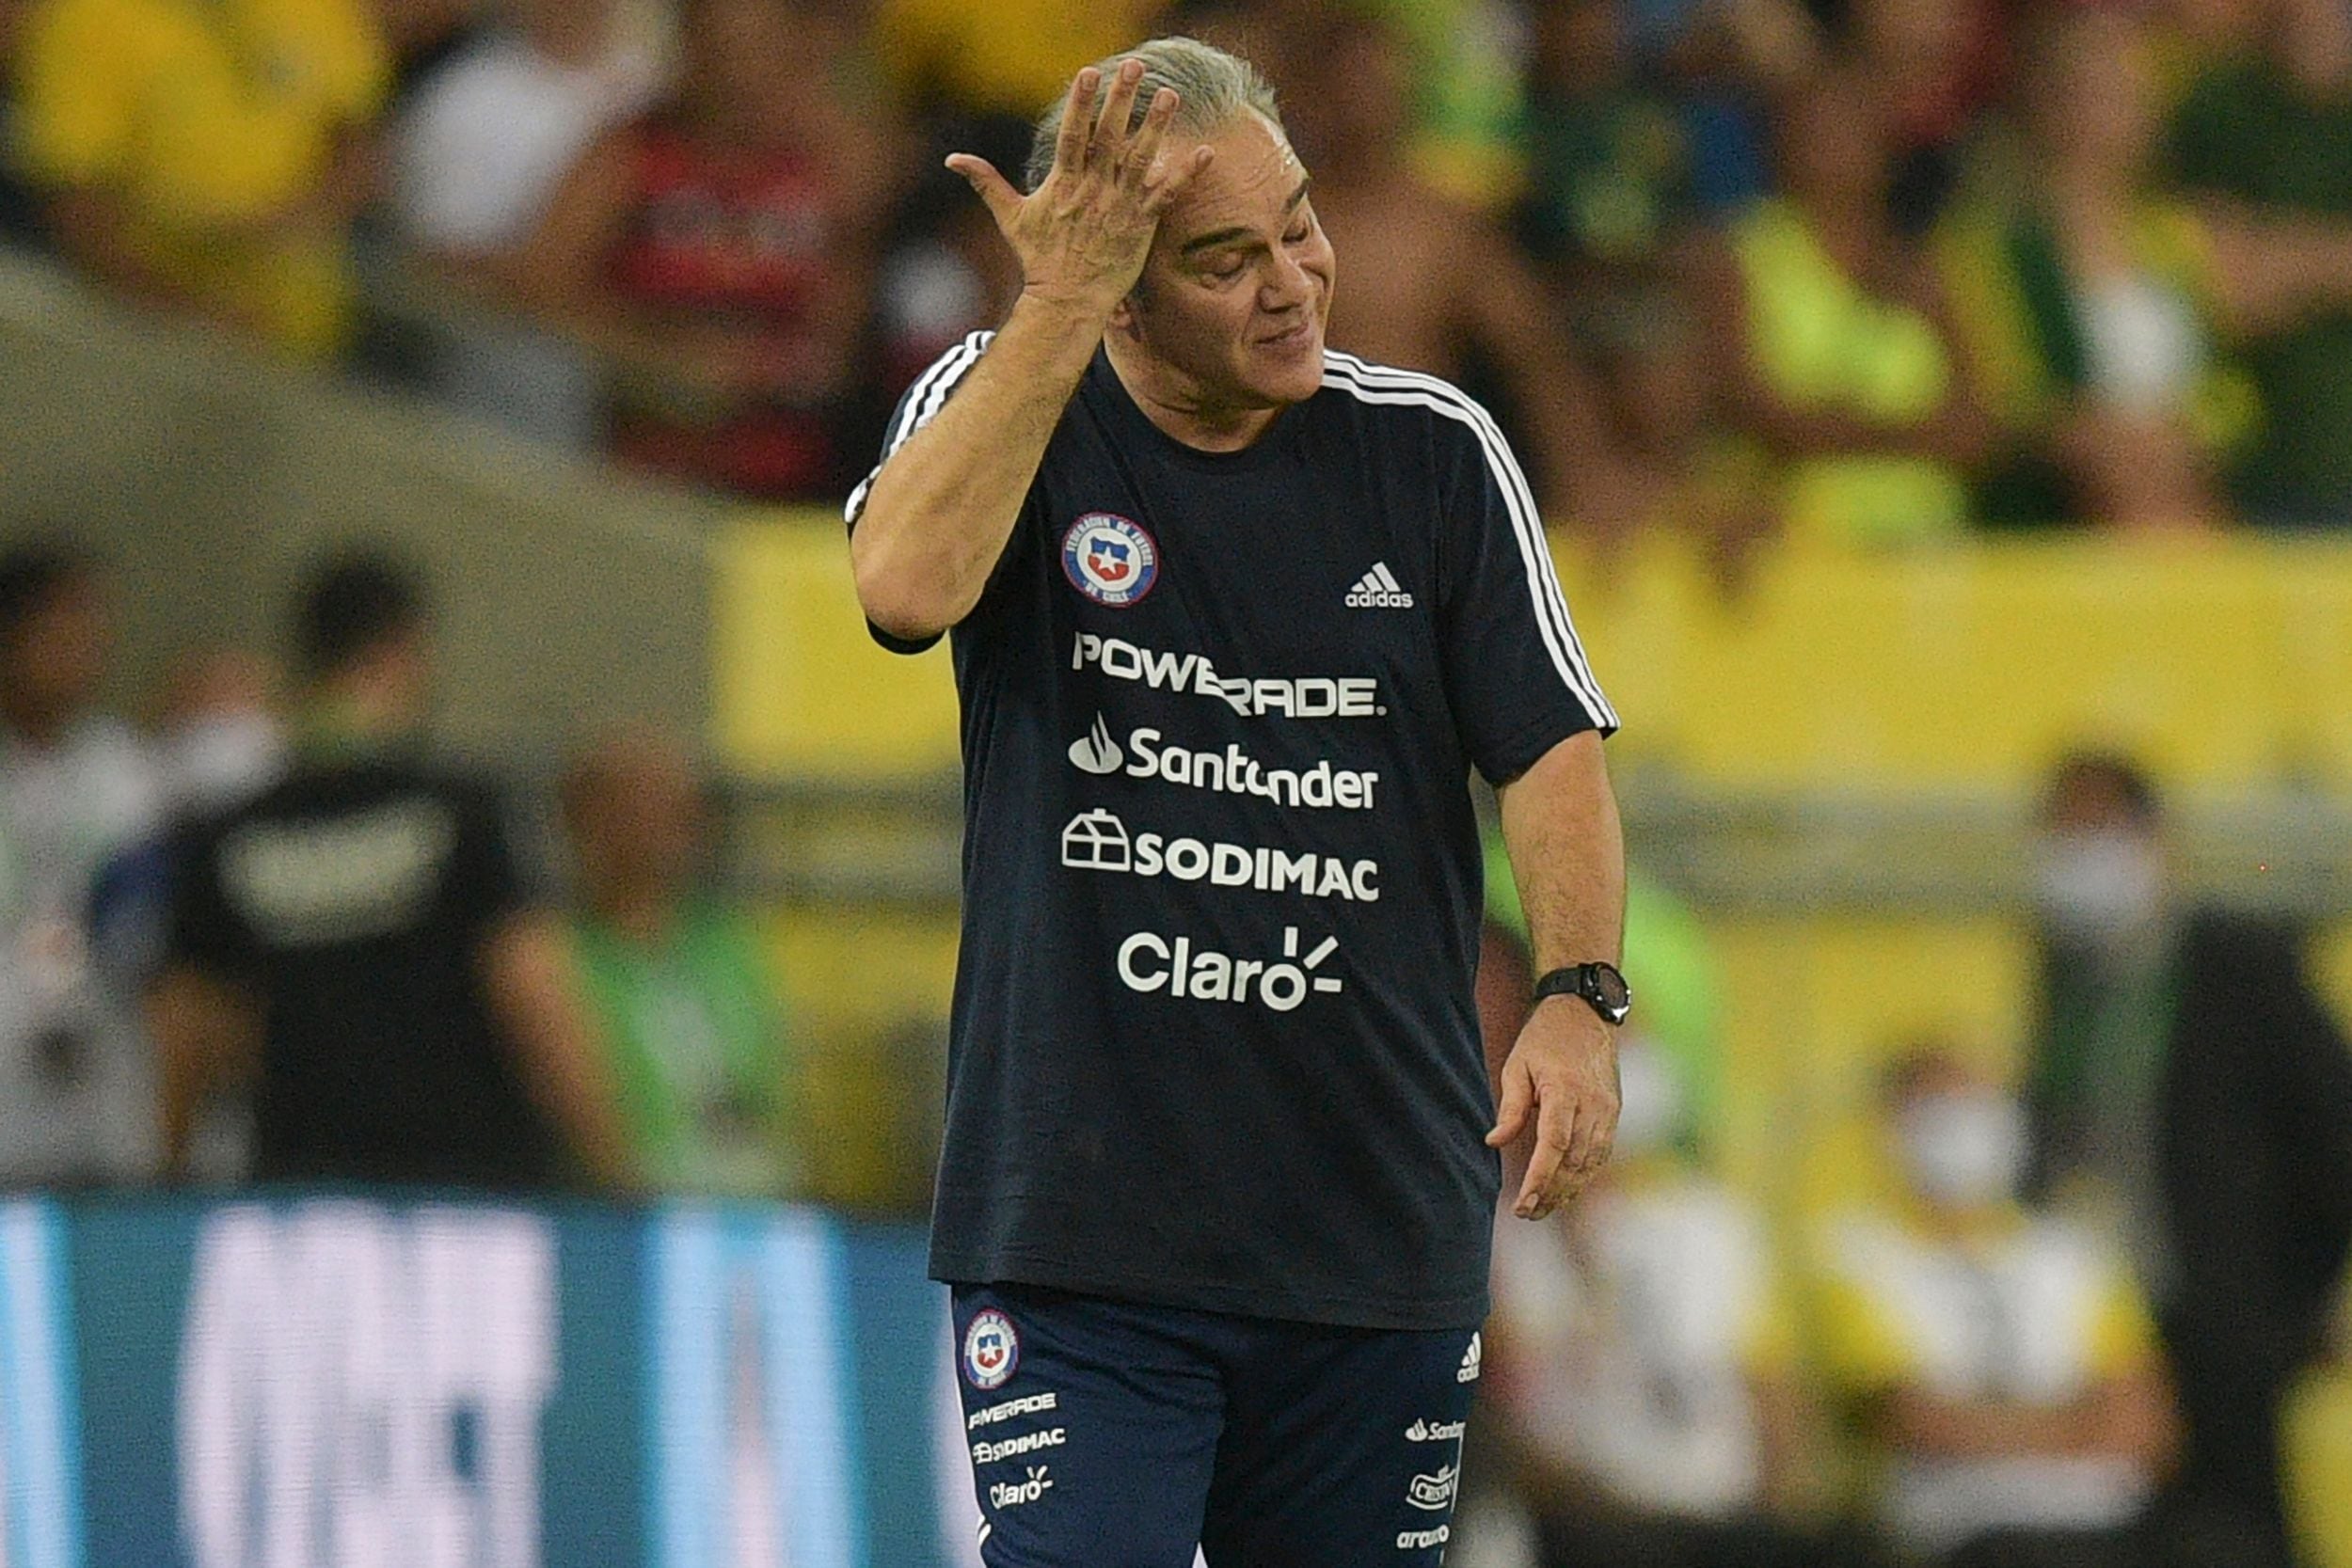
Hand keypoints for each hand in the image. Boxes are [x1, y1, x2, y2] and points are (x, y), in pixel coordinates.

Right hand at [944, 58, 1213, 315]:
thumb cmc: (1039, 260)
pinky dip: (1186, 175)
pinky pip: (1167, 195)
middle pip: (1111, 137)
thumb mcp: (1011, 218)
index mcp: (1065, 183)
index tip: (1089, 74)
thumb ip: (987, 183)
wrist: (1068, 301)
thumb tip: (952, 159)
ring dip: (1156, 126)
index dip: (1081, 104)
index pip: (1074, 135)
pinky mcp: (1142, 224)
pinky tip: (1204, 152)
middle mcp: (1095, 190)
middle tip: (1135, 67)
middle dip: (1122, 100)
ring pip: (1142, 158)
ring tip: (1169, 95)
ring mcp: (1121, 206)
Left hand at [1486, 996, 1619, 1218]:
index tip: (1523, 1202)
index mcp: (1565, 1090)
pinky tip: (1565, 1190)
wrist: (1587, 1014)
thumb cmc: (1545, 1038)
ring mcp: (1608, 1111)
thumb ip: (1510, 1107)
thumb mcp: (1517, 1065)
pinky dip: (1583, 1176)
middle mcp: (1593, 1105)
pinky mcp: (1613, 1115)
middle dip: (1551, 1193)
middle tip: (1526, 1213)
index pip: (1555, 1145)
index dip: (1540, 1178)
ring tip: (1542, 1209)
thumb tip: (1494, 1143)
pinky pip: (1600, 1155)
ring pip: (1590, 1164)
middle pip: (1574, 1162)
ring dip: (1567, 1191)